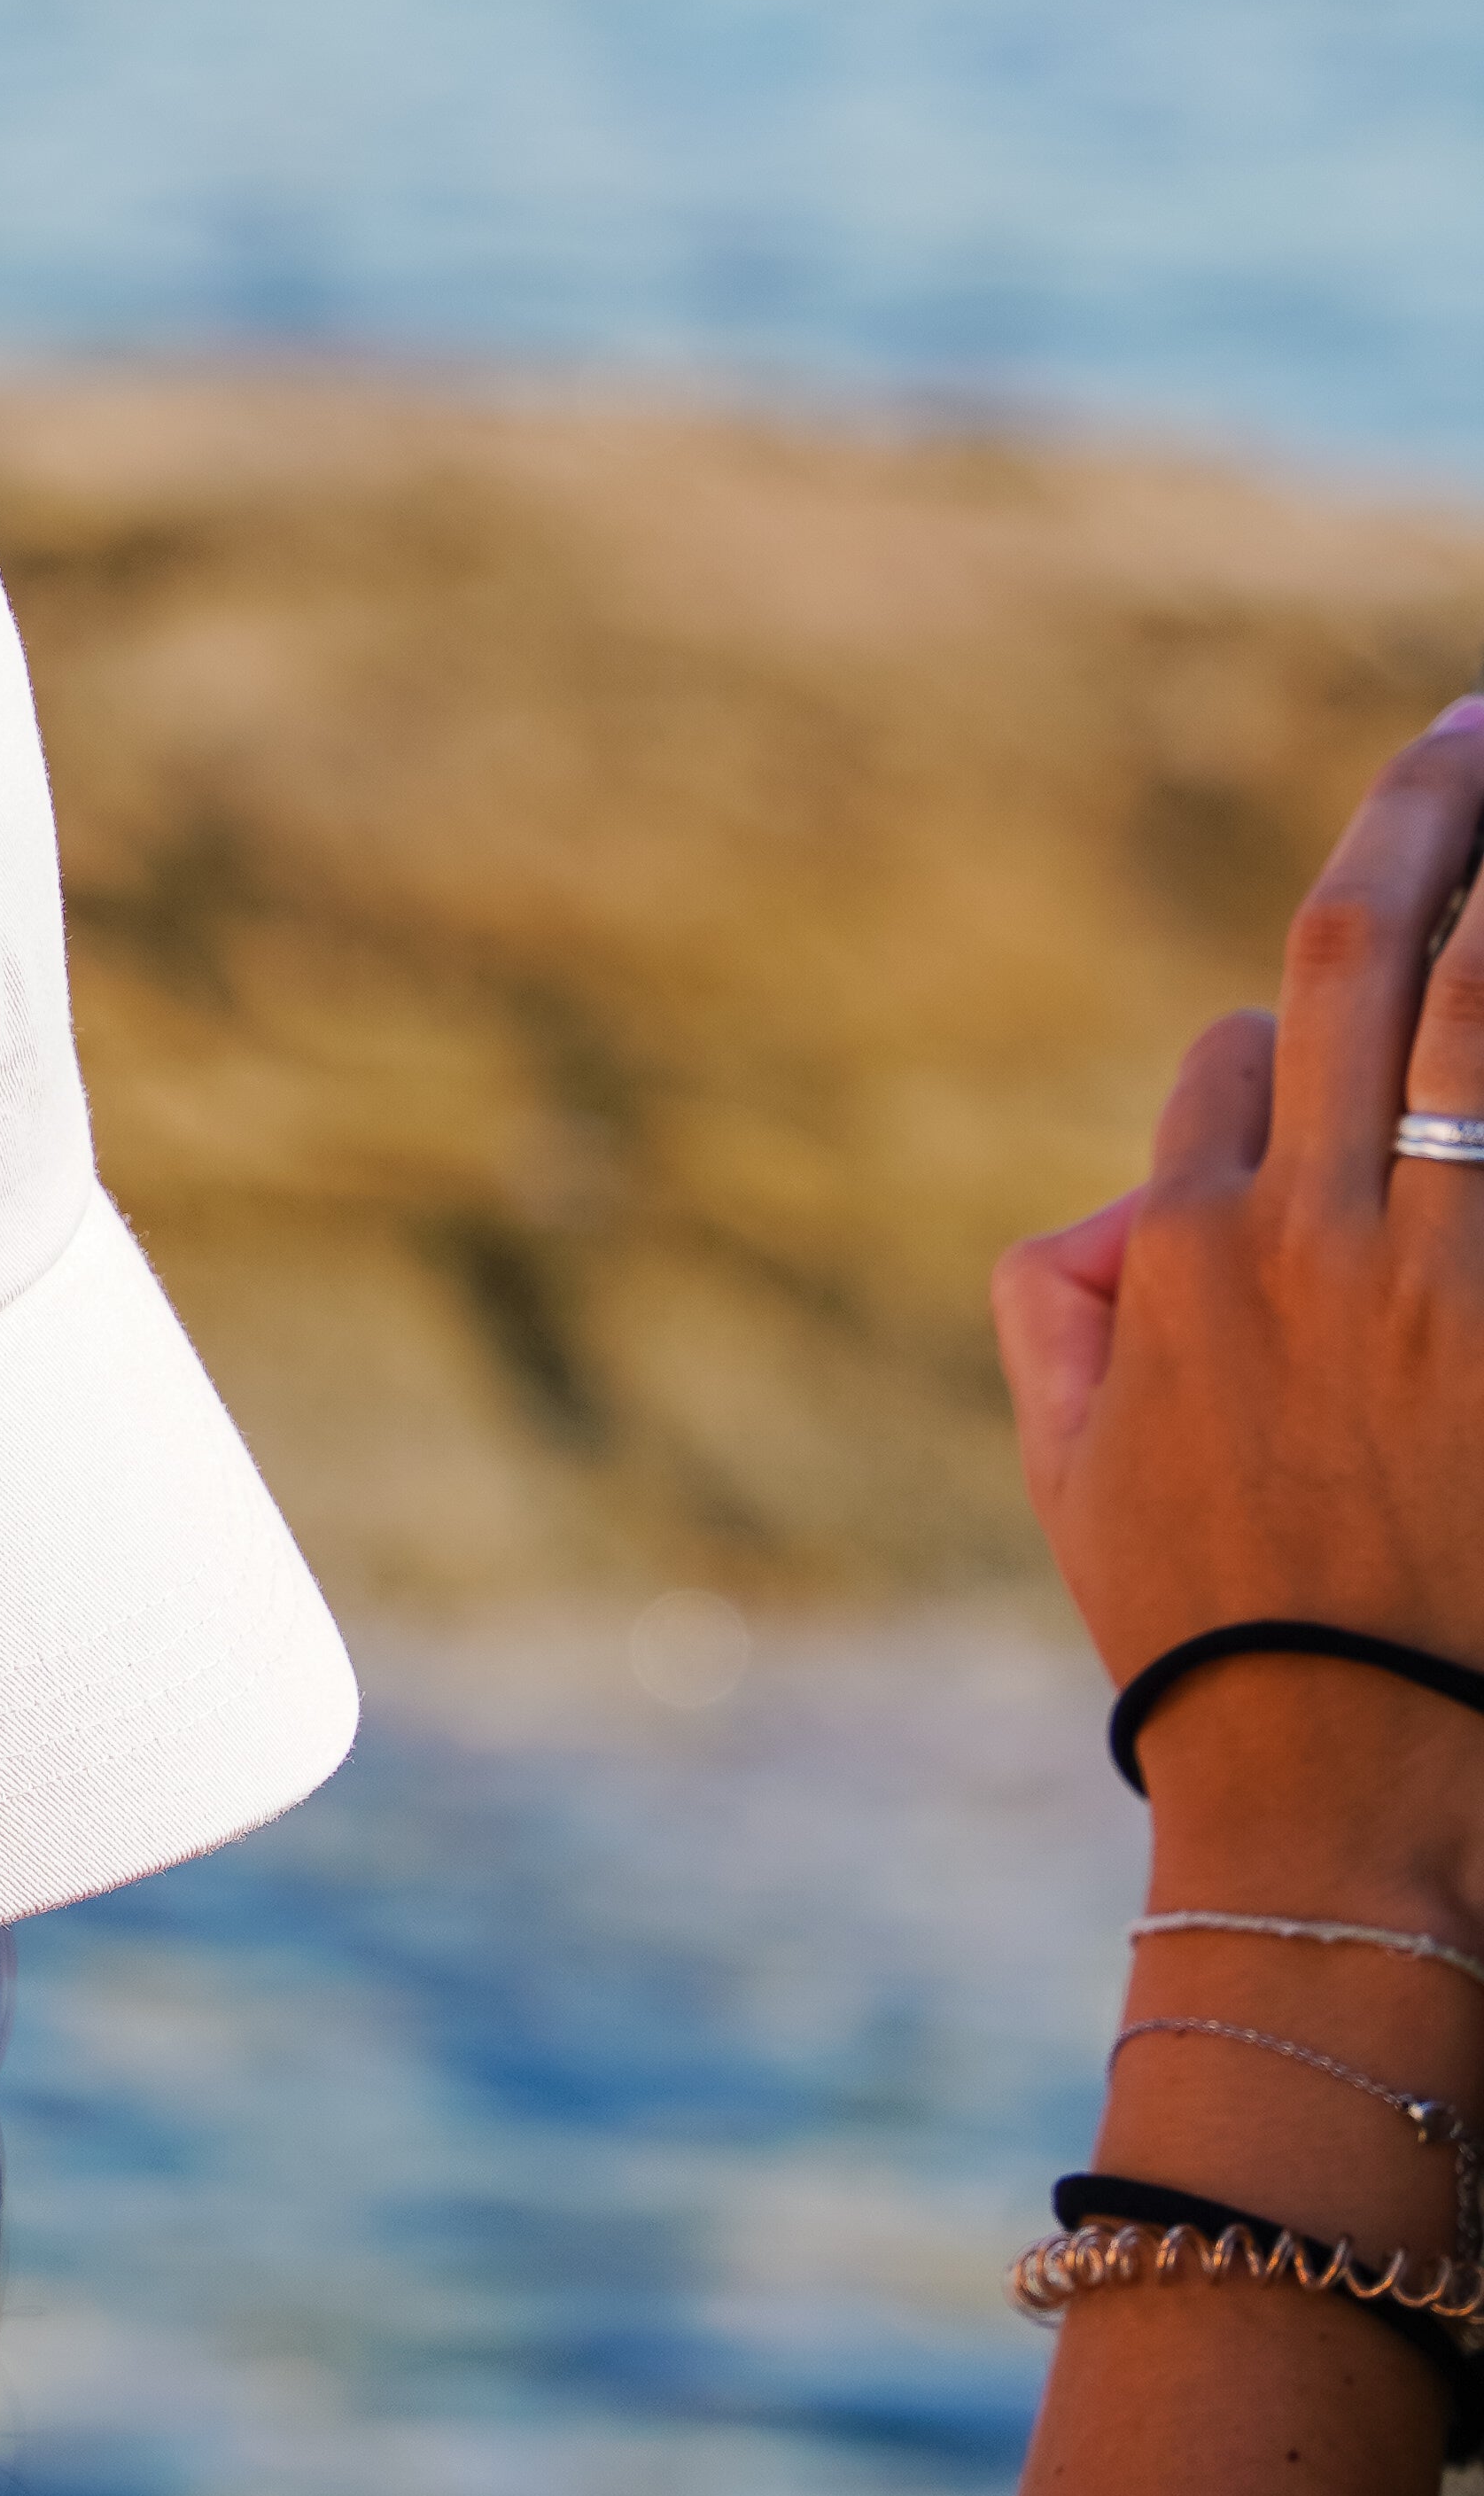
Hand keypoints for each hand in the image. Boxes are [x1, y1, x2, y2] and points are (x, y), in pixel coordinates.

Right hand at [991, 696, 1483, 1918]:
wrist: (1353, 1774)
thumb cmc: (1211, 1637)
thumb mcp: (1069, 1482)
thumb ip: (1054, 1323)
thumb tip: (1087, 1219)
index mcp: (1181, 1257)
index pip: (1235, 1061)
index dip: (1278, 1051)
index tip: (1321, 1067)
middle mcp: (1309, 1230)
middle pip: (1364, 948)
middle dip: (1429, 810)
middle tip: (1482, 721)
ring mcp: (1439, 1271)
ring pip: (1480, 1005)